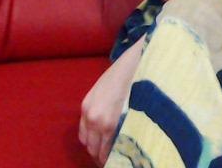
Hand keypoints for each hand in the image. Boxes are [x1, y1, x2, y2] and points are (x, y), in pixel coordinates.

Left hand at [79, 38, 143, 165]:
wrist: (136, 62)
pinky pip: (113, 146)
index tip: (102, 149)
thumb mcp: (104, 89)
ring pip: (101, 150)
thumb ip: (101, 107)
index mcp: (86, 107)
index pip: (84, 137)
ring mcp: (102, 122)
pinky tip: (124, 154)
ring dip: (107, 156)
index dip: (93, 145)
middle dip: (99, 154)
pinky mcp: (115, 123)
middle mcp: (91, 117)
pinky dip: (116, 152)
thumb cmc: (124, 72)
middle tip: (111, 158)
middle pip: (91, 146)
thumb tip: (106, 124)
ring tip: (118, 158)